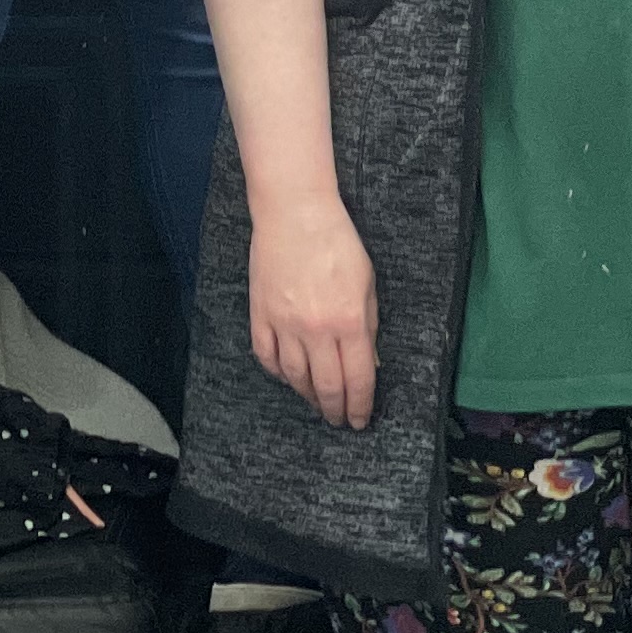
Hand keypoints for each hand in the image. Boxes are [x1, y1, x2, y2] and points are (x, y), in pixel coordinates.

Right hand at [250, 195, 378, 428]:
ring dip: (307, 396)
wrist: (294, 212)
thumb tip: (370, 362)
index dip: (361, 405)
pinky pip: (266, 356)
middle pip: (327, 386)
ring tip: (316, 402)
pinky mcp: (260, 314)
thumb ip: (369, 325)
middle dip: (335, 410)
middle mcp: (317, 329)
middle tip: (338, 420)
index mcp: (350, 321)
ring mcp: (284, 323)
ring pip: (295, 377)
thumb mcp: (367, 283)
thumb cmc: (338, 241)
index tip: (361, 420)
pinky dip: (277, 373)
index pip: (359, 379)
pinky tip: (287, 376)